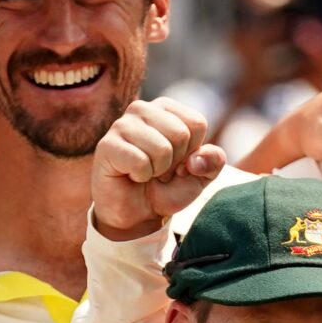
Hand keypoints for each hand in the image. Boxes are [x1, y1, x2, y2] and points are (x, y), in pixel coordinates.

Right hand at [88, 98, 224, 241]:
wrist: (136, 213)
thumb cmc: (166, 188)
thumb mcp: (200, 176)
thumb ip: (214, 161)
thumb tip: (197, 158)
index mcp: (166, 109)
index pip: (197, 124)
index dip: (192, 152)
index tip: (177, 163)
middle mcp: (143, 109)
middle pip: (180, 134)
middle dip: (174, 163)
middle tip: (159, 170)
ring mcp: (122, 125)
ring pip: (161, 149)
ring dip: (157, 171)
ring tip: (146, 173)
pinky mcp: (107, 145)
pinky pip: (140, 162)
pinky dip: (141, 176)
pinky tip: (131, 175)